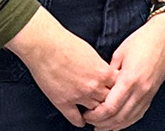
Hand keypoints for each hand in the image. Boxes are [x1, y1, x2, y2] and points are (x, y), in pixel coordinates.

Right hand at [5, 6, 116, 126]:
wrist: (45, 45)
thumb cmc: (66, 43)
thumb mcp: (91, 53)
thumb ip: (100, 67)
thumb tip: (105, 74)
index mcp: (103, 72)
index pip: (119, 88)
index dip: (118, 91)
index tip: (117, 93)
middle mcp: (93, 86)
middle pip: (109, 102)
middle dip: (108, 103)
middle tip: (107, 105)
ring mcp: (78, 96)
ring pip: (95, 112)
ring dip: (96, 113)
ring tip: (96, 114)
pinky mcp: (63, 102)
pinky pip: (75, 118)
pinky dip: (79, 122)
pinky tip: (81, 121)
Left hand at [79, 11, 164, 130]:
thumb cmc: (143, 40)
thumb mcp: (120, 53)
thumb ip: (109, 72)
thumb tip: (100, 85)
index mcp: (130, 79)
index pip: (110, 107)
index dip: (96, 115)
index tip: (86, 114)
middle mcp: (140, 90)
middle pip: (118, 117)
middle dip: (102, 123)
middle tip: (90, 121)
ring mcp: (148, 93)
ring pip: (129, 118)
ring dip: (113, 125)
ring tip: (101, 126)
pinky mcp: (152, 93)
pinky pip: (139, 113)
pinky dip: (127, 121)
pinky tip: (118, 122)